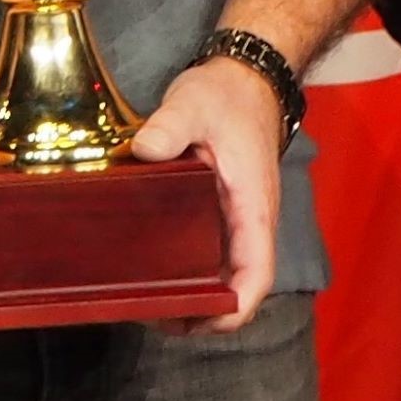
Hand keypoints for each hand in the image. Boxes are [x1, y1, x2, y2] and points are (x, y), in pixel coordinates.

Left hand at [130, 56, 282, 329]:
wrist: (244, 78)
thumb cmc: (226, 96)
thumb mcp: (193, 104)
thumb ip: (170, 125)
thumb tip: (143, 150)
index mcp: (253, 207)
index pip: (257, 275)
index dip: (233, 309)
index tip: (196, 322)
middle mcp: (249, 223)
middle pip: (236, 287)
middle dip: (201, 312)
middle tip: (150, 313)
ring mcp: (236, 220)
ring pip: (222, 274)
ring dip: (193, 294)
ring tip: (144, 299)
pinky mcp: (220, 212)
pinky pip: (209, 253)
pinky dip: (188, 270)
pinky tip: (152, 267)